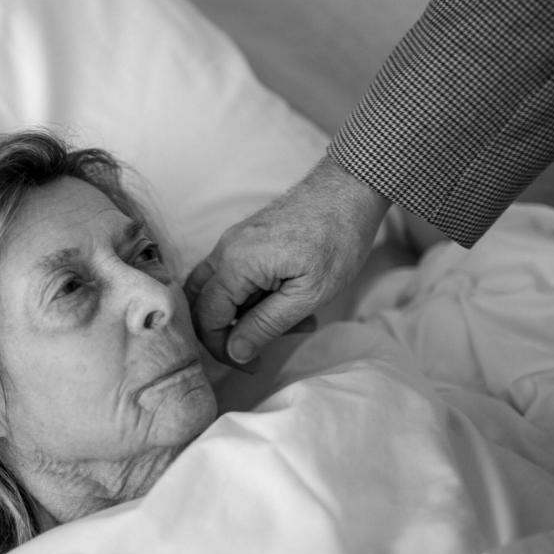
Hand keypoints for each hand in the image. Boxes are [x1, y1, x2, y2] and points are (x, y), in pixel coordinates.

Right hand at [184, 155, 388, 365]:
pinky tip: (290, 301)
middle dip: (229, 333)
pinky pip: (234, 275)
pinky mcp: (246, 239)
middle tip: (265, 348)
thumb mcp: (308, 294)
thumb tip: (235, 352)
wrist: (351, 188)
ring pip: (218, 291)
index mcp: (235, 263)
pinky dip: (254, 297)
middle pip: (202, 304)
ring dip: (244, 316)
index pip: (207, 318)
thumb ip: (266, 325)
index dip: (225, 349)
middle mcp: (225, 249)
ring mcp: (233, 241)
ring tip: (288, 323)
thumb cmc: (337, 239)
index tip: (253, 365)